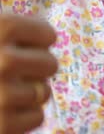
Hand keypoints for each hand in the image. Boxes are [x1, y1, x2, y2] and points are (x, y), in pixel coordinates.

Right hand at [0, 15, 57, 132]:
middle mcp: (2, 61)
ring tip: (7, 90)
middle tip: (23, 70)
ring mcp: (1, 95)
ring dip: (31, 93)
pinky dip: (25, 116)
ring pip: (44, 92)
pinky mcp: (2, 126)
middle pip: (51, 65)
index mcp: (1, 29)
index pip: (48, 35)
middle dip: (41, 69)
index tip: (29, 44)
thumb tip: (48, 36)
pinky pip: (36, 117)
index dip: (41, 41)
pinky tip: (4, 110)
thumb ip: (10, 30)